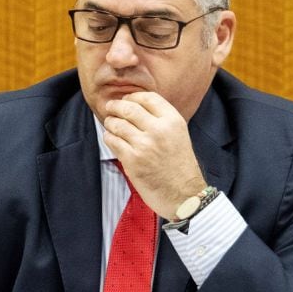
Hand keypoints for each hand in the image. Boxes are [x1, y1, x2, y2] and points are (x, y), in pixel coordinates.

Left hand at [102, 92, 206, 219]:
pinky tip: (112, 139)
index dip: (132, 97)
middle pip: (129, 108)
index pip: (148, 97)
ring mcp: (144, 145)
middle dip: (115, 106)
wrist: (183, 195)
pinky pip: (113, 141)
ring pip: (117, 124)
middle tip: (110, 108)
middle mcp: (159, 129)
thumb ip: (161, 121)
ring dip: (110, 123)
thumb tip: (135, 107)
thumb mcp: (178, 135)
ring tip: (110, 124)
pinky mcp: (132, 160)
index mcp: (173, 121)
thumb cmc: (180, 167)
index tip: (125, 100)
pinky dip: (109, 137)